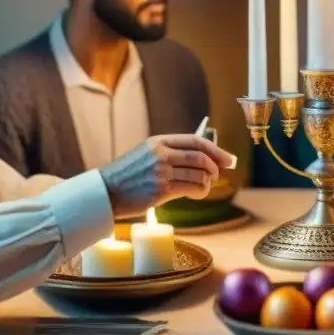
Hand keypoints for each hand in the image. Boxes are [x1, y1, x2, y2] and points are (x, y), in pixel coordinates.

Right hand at [99, 134, 235, 219]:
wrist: (106, 192)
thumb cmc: (128, 175)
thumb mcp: (147, 154)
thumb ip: (171, 153)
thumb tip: (205, 158)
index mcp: (158, 141)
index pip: (195, 140)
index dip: (215, 149)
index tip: (228, 158)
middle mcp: (161, 154)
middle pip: (200, 157)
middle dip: (215, 166)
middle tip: (219, 174)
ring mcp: (161, 172)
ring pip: (199, 174)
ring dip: (207, 182)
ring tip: (204, 186)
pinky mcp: (161, 190)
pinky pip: (191, 188)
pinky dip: (200, 191)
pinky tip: (198, 193)